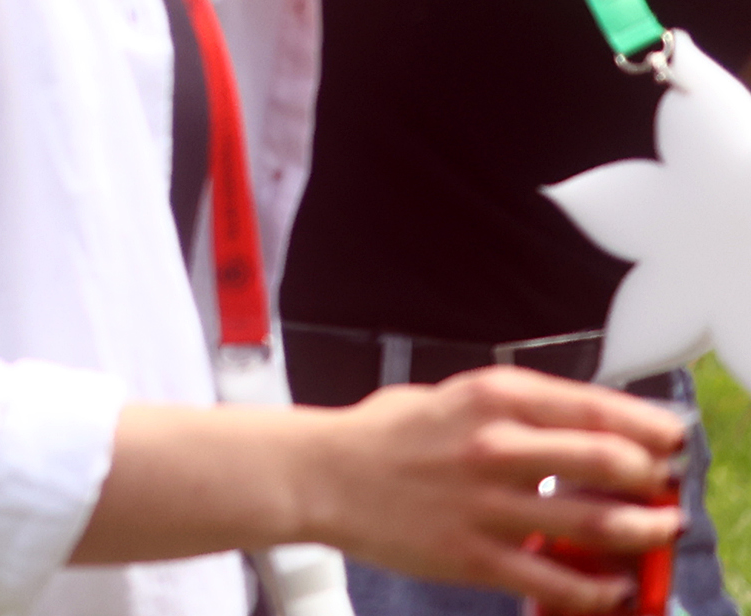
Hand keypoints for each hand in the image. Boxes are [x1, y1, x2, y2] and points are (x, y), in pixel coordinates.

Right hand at [304, 369, 684, 604]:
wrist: (318, 476)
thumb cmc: (381, 437)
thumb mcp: (448, 398)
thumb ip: (508, 411)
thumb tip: (573, 428)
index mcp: (490, 398)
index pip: (595, 407)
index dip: (648, 427)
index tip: (669, 439)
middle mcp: (494, 446)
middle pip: (610, 462)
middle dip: (652, 479)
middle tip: (661, 488)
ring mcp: (487, 504)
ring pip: (596, 523)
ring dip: (643, 532)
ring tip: (656, 533)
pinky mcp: (475, 555)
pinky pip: (557, 581)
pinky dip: (598, 590)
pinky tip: (611, 588)